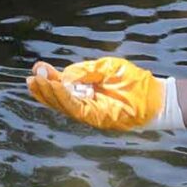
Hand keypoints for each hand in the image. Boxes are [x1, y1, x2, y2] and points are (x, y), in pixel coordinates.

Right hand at [25, 57, 183, 132]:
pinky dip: (65, 99)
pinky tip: (56, 88)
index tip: (37, 68)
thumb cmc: (133, 82)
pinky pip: (77, 108)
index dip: (49, 79)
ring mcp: (90, 112)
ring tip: (37, 82)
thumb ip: (85, 71)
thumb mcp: (106, 68)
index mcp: (86, 90)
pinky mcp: (97, 118)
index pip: (63, 86)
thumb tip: (64, 76)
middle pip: (59, 98)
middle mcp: (85, 103)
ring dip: (50, 94)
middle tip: (31, 77)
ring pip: (64, 105)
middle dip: (44, 88)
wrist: (154, 96)